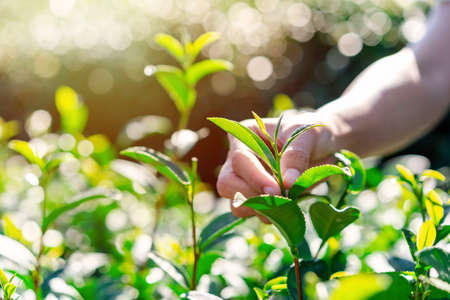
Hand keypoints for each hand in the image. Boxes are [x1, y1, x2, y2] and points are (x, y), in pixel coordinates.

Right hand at [216, 111, 338, 221]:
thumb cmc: (313, 133)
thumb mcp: (307, 135)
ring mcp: (246, 182)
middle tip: (283, 199)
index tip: (277, 190)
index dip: (255, 177)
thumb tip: (288, 183)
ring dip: (263, 209)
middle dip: (252, 196)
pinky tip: (293, 206)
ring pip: (237, 205)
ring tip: (290, 202)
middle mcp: (238, 160)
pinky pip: (257, 215)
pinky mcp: (258, 199)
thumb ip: (296, 156)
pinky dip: (275, 216)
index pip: (239, 160)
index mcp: (245, 136)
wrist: (327, 146)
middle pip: (227, 184)